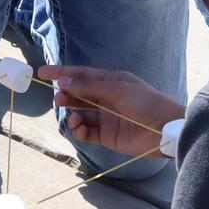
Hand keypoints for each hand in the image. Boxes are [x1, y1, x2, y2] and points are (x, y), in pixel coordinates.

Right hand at [38, 64, 184, 158]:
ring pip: (80, 114)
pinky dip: (78, 130)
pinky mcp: (106, 136)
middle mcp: (106, 98)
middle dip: (66, 95)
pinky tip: (78, 128)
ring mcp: (105, 117)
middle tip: (58, 98)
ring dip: (72, 114)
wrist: (166, 130)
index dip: (62, 73)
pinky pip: (86, 132)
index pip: (81, 75)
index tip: (42, 73)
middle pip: (78, 94)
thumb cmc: (146, 103)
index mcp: (110, 82)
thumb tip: (64, 81)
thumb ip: (90, 87)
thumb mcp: (118, 90)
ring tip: (72, 117)